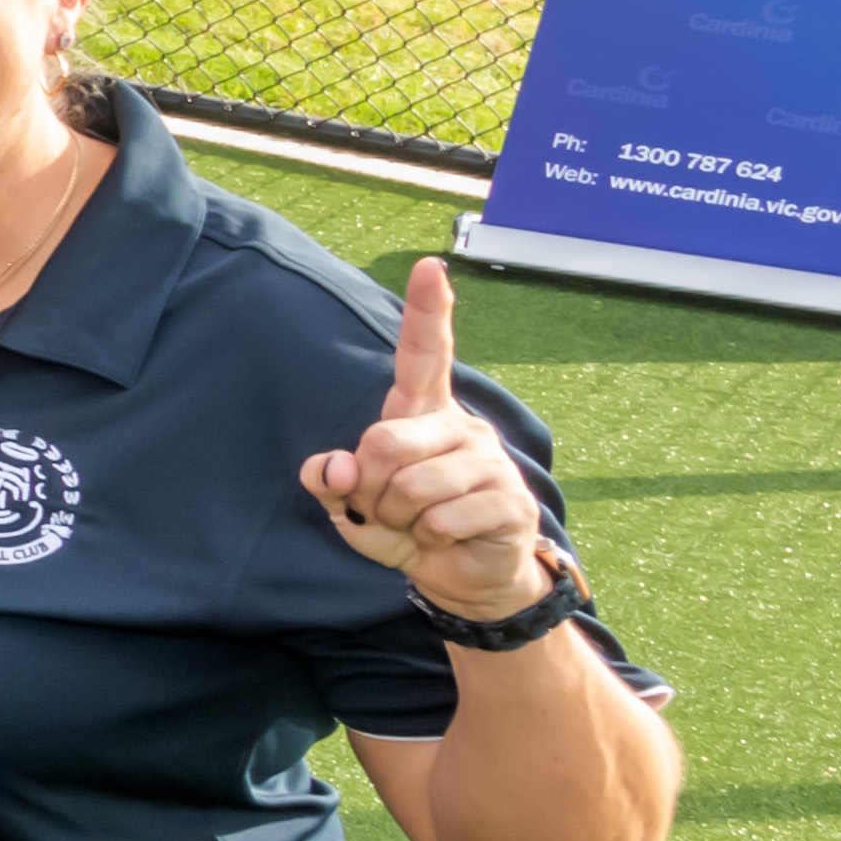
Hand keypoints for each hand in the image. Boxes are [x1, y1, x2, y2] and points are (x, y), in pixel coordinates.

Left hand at [299, 257, 552, 626]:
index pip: (425, 354)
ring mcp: (491, 462)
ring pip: (411, 487)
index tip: (430, 265)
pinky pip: (442, 518)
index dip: (426, 311)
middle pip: (385, 443)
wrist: (462, 575)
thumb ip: (330, 481)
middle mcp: (462, 427)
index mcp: (423, 414)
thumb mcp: (351, 505)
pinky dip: (430, 537)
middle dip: (368, 487)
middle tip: (386, 505)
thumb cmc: (405, 525)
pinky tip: (447, 537)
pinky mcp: (510, 502)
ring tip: (419, 522)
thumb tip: (333, 467)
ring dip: (399, 517)